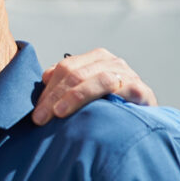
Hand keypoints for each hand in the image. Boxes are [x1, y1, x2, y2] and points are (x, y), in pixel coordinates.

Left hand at [32, 48, 156, 124]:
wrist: (143, 121)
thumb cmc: (110, 106)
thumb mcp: (85, 93)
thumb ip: (65, 84)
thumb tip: (45, 78)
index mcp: (94, 59)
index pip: (64, 68)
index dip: (48, 90)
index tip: (36, 112)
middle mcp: (111, 62)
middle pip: (75, 74)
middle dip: (54, 97)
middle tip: (40, 118)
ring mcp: (126, 74)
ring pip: (95, 79)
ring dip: (74, 97)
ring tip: (58, 113)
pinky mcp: (140, 89)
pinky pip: (119, 90)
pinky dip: (102, 98)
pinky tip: (90, 111)